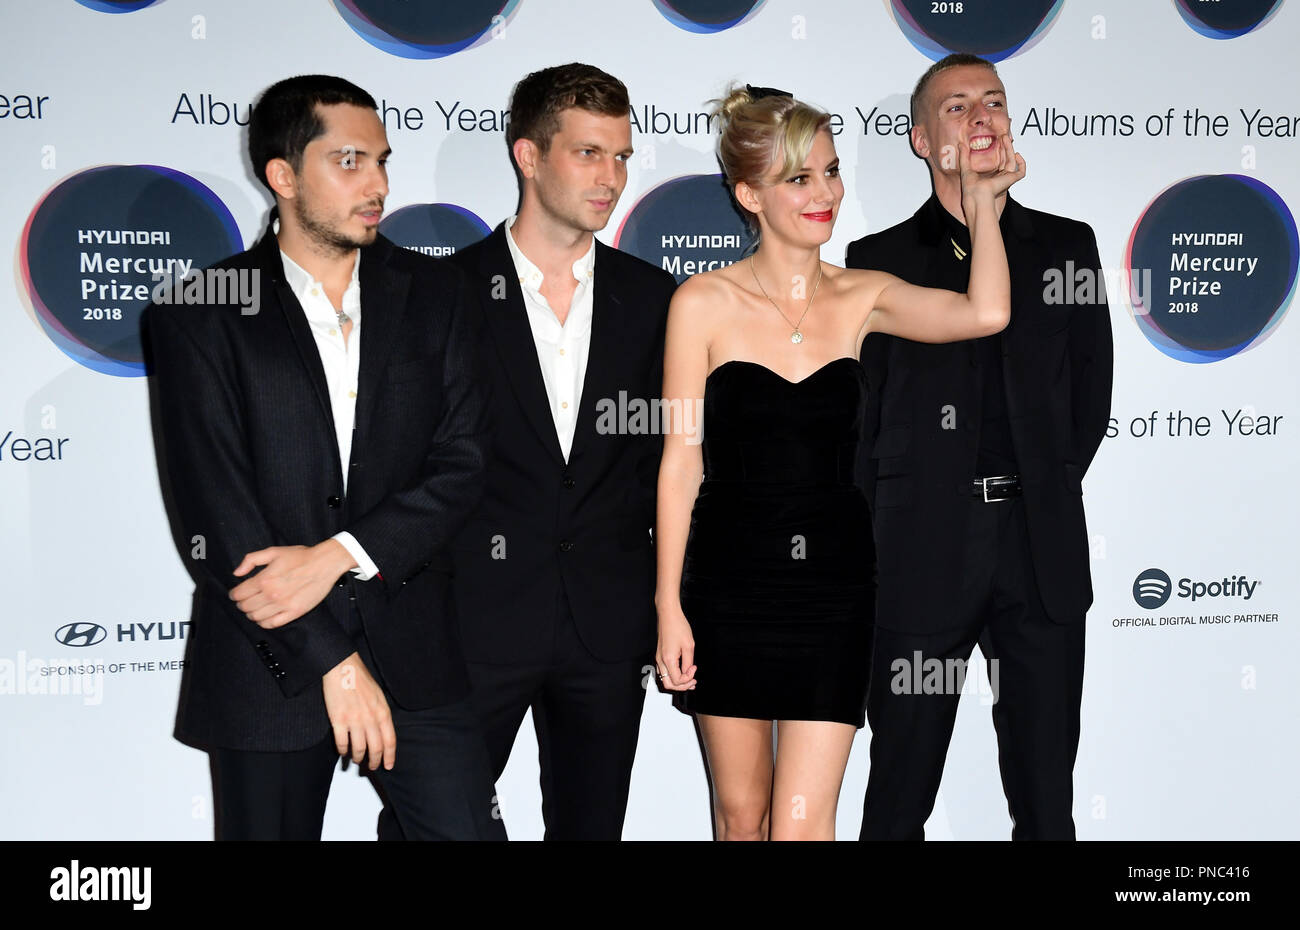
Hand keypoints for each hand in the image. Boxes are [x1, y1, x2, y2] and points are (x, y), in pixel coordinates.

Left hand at [229, 539, 355, 628]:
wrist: (325, 563)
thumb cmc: (301, 557)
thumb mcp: (273, 552)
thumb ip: (251, 560)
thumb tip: (237, 573)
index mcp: (264, 579)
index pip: (239, 594)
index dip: (234, 594)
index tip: (236, 594)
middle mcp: (272, 594)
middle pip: (245, 607)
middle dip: (241, 604)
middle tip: (244, 601)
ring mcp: (283, 605)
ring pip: (256, 617)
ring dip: (251, 614)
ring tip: (255, 608)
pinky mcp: (294, 612)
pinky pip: (272, 624)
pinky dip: (264, 623)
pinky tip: (265, 617)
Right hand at [322, 654, 395, 770]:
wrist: (343, 668)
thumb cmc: (361, 680)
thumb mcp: (379, 696)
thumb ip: (382, 714)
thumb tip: (382, 731)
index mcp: (383, 712)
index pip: (390, 741)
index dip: (390, 756)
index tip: (388, 765)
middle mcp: (370, 719)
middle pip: (375, 748)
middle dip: (375, 761)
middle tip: (372, 767)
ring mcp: (354, 721)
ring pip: (358, 749)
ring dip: (358, 758)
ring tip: (357, 760)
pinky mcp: (338, 720)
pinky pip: (342, 743)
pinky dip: (343, 751)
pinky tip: (343, 751)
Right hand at [655, 608, 696, 691]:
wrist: (668, 615)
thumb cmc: (678, 626)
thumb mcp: (689, 646)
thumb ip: (688, 663)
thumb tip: (688, 672)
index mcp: (668, 659)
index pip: (677, 680)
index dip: (688, 678)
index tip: (694, 669)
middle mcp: (661, 660)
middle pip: (669, 684)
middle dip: (682, 686)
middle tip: (692, 681)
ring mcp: (658, 658)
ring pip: (665, 679)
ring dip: (677, 682)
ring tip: (688, 680)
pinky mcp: (659, 655)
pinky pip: (664, 672)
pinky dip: (672, 675)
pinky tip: (681, 672)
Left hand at [958, 132, 1026, 205]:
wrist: (977, 195)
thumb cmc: (970, 188)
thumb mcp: (966, 168)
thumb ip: (964, 156)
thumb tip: (960, 144)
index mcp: (990, 177)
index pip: (996, 161)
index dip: (998, 150)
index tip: (996, 140)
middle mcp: (999, 178)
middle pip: (1004, 159)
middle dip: (1004, 147)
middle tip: (1002, 135)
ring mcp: (1006, 179)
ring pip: (1011, 161)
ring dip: (1010, 149)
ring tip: (1005, 137)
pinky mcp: (1012, 180)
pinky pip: (1021, 171)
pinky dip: (1022, 163)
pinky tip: (1017, 154)